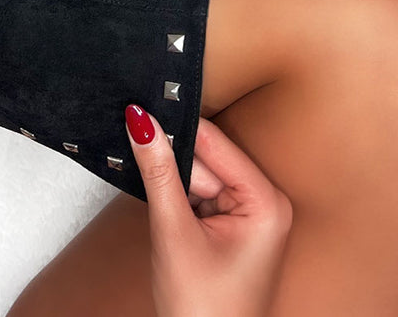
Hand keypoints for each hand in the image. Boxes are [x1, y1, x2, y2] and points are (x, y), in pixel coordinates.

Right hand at [124, 103, 292, 316]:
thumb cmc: (203, 309)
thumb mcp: (174, 233)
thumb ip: (158, 172)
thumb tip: (142, 121)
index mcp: (267, 202)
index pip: (215, 144)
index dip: (176, 129)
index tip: (139, 109)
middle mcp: (266, 203)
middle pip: (206, 160)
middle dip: (174, 168)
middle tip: (147, 174)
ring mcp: (251, 216)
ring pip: (199, 177)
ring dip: (174, 187)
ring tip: (164, 216)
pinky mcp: (234, 227)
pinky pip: (200, 196)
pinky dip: (179, 201)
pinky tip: (170, 219)